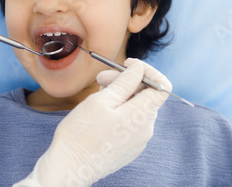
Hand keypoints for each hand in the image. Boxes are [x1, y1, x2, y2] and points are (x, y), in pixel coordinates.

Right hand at [14, 58, 171, 186]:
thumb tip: (139, 68)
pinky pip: (130, 122)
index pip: (162, 86)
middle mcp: (145, 129)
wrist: (70, 167)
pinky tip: (99, 112)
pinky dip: (118, 111)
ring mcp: (138, 141)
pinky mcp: (128, 148)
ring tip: (98, 95)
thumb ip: (125, 81)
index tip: (128, 65)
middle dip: (126, 82)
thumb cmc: (82, 133)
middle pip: (146, 95)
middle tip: (101, 79)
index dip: (148, 70)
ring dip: (120, 96)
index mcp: (142, 116)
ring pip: (136, 108)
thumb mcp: (102, 100)